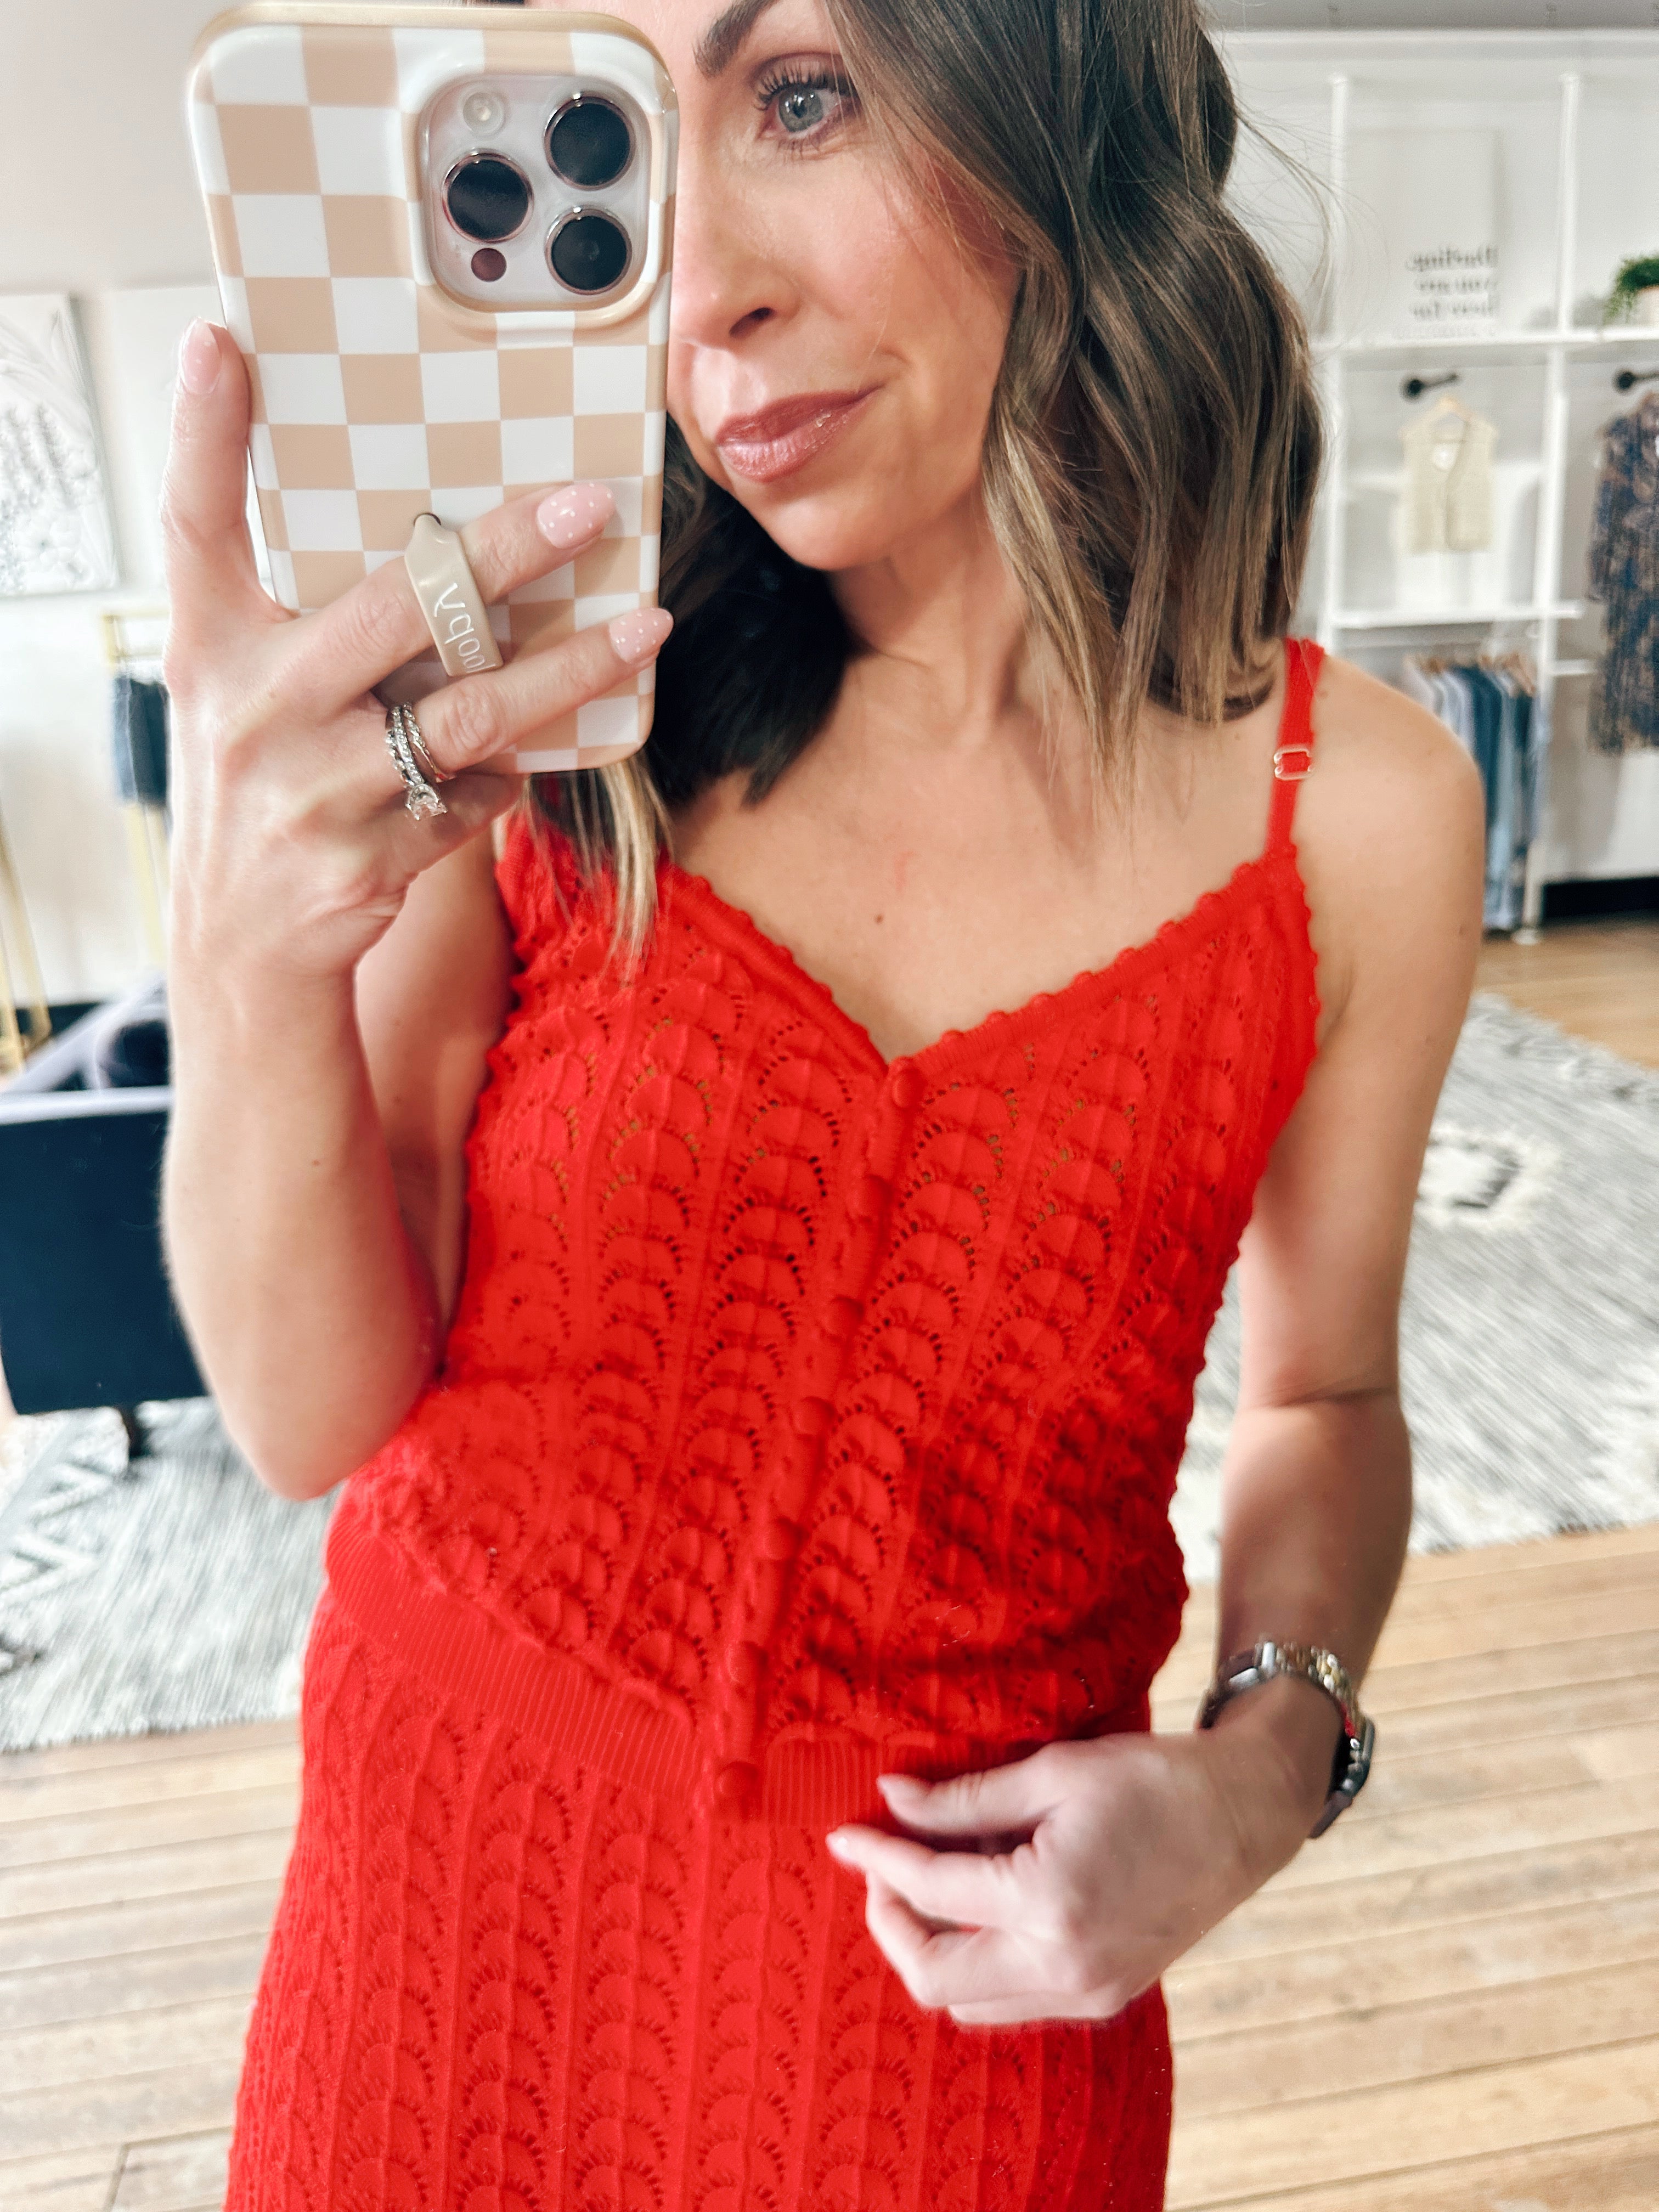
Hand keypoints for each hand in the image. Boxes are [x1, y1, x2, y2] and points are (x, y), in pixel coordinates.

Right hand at [161, 319, 671, 985]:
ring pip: (467, 712)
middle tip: (586, 507)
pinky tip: (506, 773)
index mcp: (210, 650)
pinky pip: (472, 797)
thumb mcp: (247, 698)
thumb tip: (446, 555)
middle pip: (396, 607)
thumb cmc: (261, 788)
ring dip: (567, 671)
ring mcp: (308, 788)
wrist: (240, 945)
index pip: (195, 523)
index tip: (220, 340)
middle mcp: (250, 709)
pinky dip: (499, 782)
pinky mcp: (363, 857)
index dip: (202, 431)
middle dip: (503, 551)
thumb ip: (310, 629)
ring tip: (643, 630)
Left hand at [824, 1692, 1337, 2026]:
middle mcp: (1065, 1965)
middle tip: (880, 1867)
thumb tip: (891, 1800)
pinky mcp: (1104, 1996)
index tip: (843, 1834)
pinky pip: (1011, 2000)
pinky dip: (975, 1963)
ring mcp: (1087, 1992)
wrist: (1243, 1815)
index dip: (878, 1859)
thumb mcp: (1053, 1772)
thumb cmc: (1153, 1779)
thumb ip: (964, 1797)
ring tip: (922, 1883)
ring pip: (969, 2002)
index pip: (932, 1890)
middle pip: (935, 1977)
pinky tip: (975, 1908)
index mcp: (1050, 1902)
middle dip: (891, 1923)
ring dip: (930, 1949)